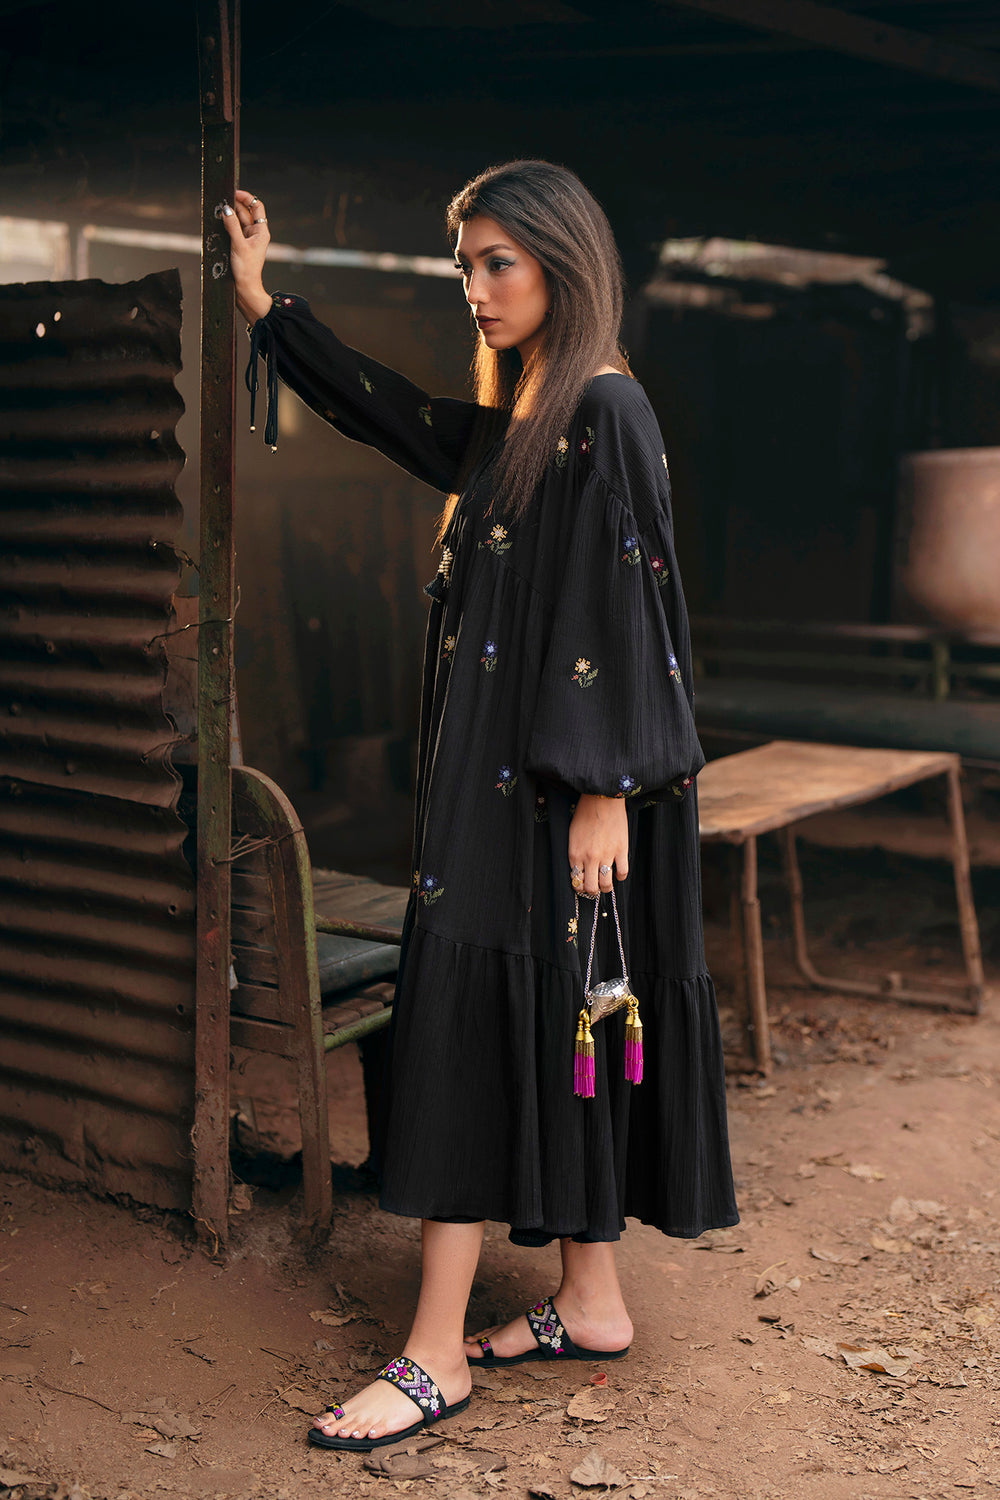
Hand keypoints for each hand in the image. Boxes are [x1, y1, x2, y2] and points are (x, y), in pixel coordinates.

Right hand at [220, 189, 272, 321]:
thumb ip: (232, 225)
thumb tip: (226, 208)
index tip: (234, 192)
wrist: (245, 289)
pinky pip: (233, 229)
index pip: (257, 207)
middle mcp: (255, 233)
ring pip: (238, 220)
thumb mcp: (238, 245)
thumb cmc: (246, 270)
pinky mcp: (238, 245)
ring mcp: (247, 239)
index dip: (246, 197)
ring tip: (218, 209)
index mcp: (261, 231)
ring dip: (229, 214)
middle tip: (221, 199)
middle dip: (234, 204)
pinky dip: (226, 224)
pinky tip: (218, 221)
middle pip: (246, 211)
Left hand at [568, 795, 628, 898]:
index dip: (580, 885)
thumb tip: (580, 868)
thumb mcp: (573, 834)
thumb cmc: (585, 813)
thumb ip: (576, 853)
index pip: (576, 881)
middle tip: (595, 887)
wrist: (602, 798)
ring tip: (606, 883)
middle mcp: (589, 858)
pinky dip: (621, 876)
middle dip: (592, 891)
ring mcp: (606, 855)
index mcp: (574, 854)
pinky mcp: (621, 850)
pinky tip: (618, 872)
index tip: (583, 883)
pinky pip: (623, 873)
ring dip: (606, 887)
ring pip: (606, 884)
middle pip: (590, 888)